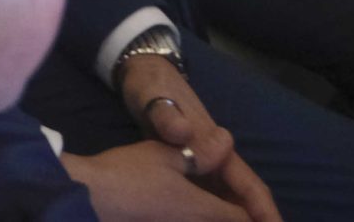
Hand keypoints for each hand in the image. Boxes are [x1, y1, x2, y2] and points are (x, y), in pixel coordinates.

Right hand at [63, 139, 272, 221]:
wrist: (86, 201)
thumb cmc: (128, 176)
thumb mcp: (164, 154)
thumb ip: (199, 152)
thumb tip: (226, 140)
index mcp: (204, 210)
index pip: (242, 218)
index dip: (259, 215)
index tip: (267, 215)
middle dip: (241, 216)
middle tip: (252, 212)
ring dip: (218, 217)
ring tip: (224, 210)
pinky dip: (194, 218)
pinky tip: (186, 213)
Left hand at [116, 55, 282, 221]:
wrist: (141, 75)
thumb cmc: (151, 88)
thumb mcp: (155, 99)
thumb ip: (167, 117)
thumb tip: (183, 131)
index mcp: (214, 145)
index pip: (248, 184)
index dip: (263, 210)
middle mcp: (213, 157)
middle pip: (241, 196)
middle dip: (254, 219)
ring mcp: (200, 162)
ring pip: (225, 198)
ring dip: (235, 217)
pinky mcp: (184, 165)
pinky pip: (205, 196)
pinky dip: (212, 212)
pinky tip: (207, 220)